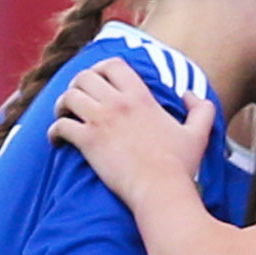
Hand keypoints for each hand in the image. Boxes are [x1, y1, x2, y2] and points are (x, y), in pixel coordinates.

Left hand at [48, 58, 213, 203]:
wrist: (161, 189)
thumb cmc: (180, 164)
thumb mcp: (199, 133)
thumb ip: (201, 108)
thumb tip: (189, 93)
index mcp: (141, 97)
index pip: (114, 65)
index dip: (100, 68)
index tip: (98, 80)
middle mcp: (118, 104)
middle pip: (84, 77)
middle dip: (76, 85)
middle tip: (77, 99)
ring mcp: (101, 121)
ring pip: (68, 97)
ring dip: (61, 105)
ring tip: (64, 116)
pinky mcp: (87, 142)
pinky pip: (60, 126)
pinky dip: (54, 132)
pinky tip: (57, 141)